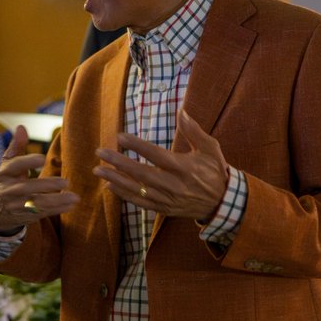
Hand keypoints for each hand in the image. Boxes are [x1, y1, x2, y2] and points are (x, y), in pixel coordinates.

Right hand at [0, 125, 79, 233]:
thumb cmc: (8, 179)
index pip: (14, 166)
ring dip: (56, 201)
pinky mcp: (25, 216)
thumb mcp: (8, 162)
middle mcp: (8, 190)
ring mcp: (16, 205)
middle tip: (66, 182)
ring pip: (36, 203)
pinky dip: (57, 210)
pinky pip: (42, 213)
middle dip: (46, 185)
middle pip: (27, 188)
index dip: (27, 162)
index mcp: (4, 173)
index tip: (43, 159)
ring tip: (74, 197)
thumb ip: (17, 146)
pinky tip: (70, 205)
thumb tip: (21, 127)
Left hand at [93, 110, 228, 220]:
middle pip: (141, 173)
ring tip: (98, 170)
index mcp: (184, 167)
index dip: (137, 146)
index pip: (156, 155)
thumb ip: (194, 131)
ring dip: (115, 180)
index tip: (120, 136)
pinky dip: (124, 195)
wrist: (222, 203)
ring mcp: (168, 199)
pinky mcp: (164, 209)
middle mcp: (174, 185)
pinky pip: (141, 202)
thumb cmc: (215, 171)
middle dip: (118, 162)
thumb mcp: (210, 148)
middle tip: (100, 153)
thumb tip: (181, 111)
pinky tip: (110, 186)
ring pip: (137, 189)